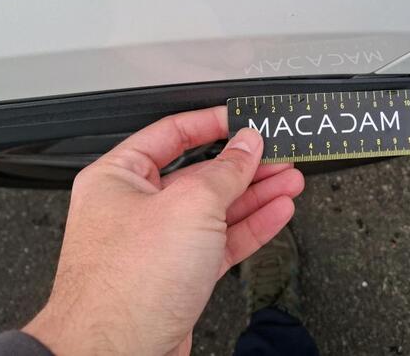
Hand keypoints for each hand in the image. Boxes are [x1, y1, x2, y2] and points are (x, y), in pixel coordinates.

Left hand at [23, 106, 304, 355]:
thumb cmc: (124, 288)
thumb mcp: (189, 207)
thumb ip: (225, 171)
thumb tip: (247, 144)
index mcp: (119, 178)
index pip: (172, 134)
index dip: (212, 123)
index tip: (244, 120)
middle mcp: (136, 207)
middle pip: (200, 173)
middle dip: (245, 164)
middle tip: (278, 153)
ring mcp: (159, 242)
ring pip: (216, 208)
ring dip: (256, 193)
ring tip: (290, 178)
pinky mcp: (179, 274)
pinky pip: (221, 240)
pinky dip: (251, 225)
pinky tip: (277, 211)